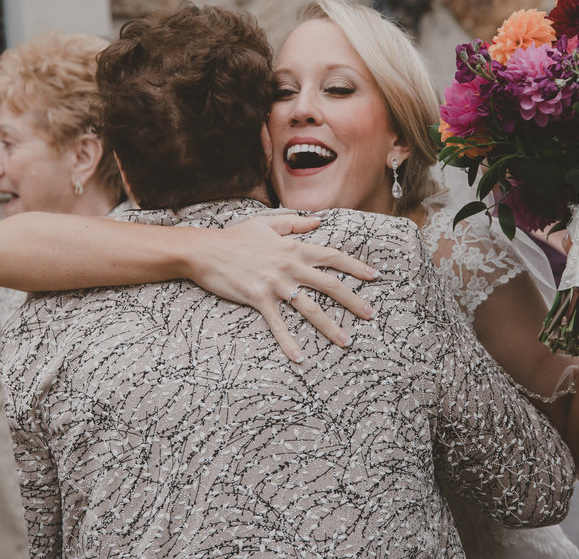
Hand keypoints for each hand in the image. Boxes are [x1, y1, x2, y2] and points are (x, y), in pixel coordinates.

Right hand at [189, 215, 376, 362]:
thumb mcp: (265, 224)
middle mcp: (289, 265)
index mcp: (293, 247)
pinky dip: (288, 342)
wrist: (204, 250)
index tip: (374, 276)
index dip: (355, 266)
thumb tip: (318, 221)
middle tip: (370, 314)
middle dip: (353, 300)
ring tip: (346, 341)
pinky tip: (299, 358)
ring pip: (309, 307)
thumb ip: (294, 224)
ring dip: (329, 326)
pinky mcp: (258, 298)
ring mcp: (274, 283)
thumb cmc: (233, 237)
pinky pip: (278, 324)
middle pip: (329, 284)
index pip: (332, 256)